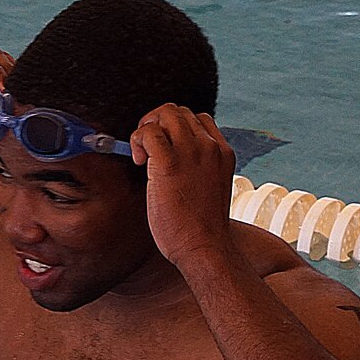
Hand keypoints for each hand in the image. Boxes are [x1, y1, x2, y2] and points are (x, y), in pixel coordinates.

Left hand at [129, 103, 236, 266]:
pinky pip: (149, 132)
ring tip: (142, 155)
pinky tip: (139, 162)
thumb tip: (169, 164)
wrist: (206, 248)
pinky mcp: (169, 163)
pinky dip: (138, 140)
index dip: (174, 128)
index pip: (198, 119)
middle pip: (178, 112)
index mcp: (222, 153)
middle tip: (146, 150)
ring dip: (146, 128)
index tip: (163, 149)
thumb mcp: (208, 189)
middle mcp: (210, 147)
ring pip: (164, 114)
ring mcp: (192, 152)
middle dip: (156, 123)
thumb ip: (197, 170)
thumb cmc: (202, 229)